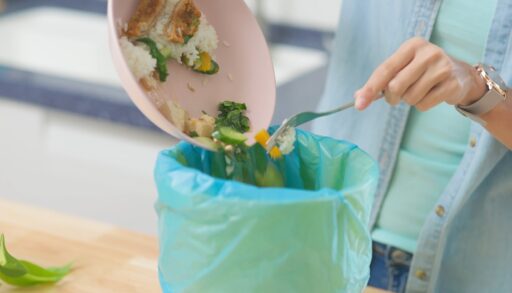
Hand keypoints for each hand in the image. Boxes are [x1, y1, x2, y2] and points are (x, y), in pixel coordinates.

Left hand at [354, 37, 486, 110]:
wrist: (459, 75)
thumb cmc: (422, 72)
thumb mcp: (402, 69)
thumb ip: (381, 81)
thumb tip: (358, 96)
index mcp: (412, 46)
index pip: (385, 69)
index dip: (370, 88)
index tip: (359, 104)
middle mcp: (428, 53)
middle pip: (395, 86)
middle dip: (392, 97)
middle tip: (396, 97)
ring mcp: (442, 67)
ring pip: (410, 98)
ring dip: (409, 101)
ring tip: (420, 91)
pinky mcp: (452, 84)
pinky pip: (423, 105)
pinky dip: (422, 105)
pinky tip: (432, 95)